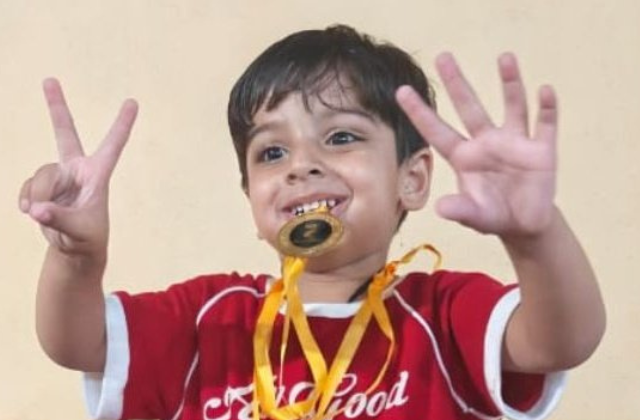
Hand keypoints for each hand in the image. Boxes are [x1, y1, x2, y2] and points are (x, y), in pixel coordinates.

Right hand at [19, 79, 137, 257]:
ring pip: (41, 175)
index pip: (112, 145)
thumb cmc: (88, 238)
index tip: (133, 101)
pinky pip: (28, 187)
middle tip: (49, 79)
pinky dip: (27, 201)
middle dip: (56, 107)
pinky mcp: (41, 187)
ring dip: (39, 196)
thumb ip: (58, 219)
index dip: (122, 124)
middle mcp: (77, 170)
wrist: (74, 249)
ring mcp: (58, 177)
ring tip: (43, 214)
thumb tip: (36, 209)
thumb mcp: (79, 231)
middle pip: (65, 133)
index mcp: (98, 175)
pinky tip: (32, 213)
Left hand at [396, 53, 557, 237]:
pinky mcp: (541, 150)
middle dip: (456, 83)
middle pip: (469, 107)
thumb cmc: (493, 215)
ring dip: (510, 83)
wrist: (525, 224)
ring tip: (505, 57)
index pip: (437, 131)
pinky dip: (546, 108)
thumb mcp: (475, 217)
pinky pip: (545, 124)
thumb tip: (441, 208)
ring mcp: (515, 143)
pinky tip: (544, 91)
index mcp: (464, 157)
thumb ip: (460, 210)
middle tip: (443, 56)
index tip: (401, 91)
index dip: (420, 113)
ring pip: (512, 106)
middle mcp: (487, 143)